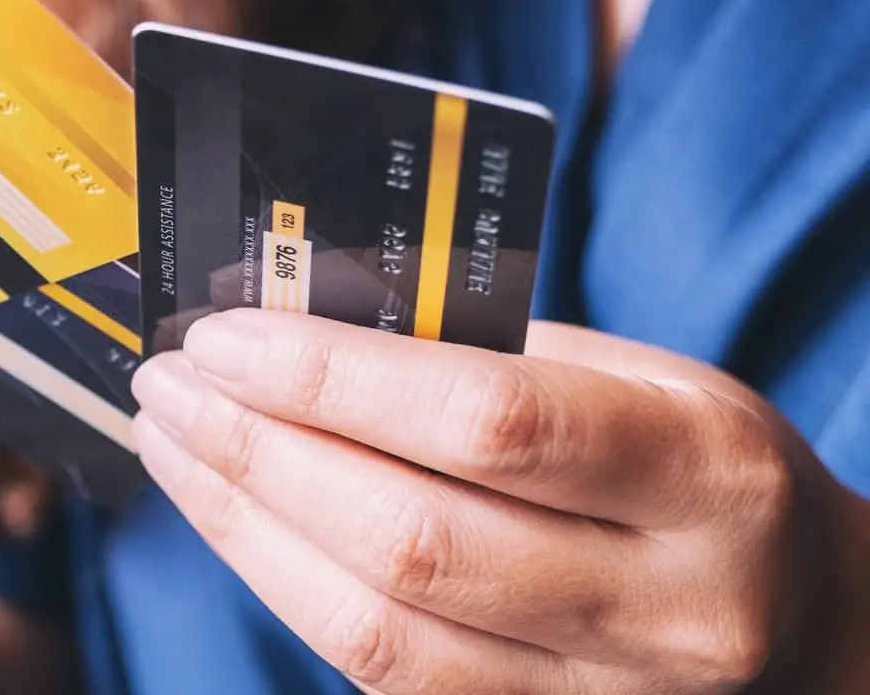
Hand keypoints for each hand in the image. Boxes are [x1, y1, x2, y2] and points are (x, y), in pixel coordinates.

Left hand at [131, 312, 869, 693]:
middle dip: (257, 452)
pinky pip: (379, 673)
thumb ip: (487, 350)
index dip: (333, 378)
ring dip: (243, 525)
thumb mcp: (642, 377)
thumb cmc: (699, 470)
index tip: (224, 336)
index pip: (490, 425)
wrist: (808, 625)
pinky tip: (234, 514)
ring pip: (379, 629)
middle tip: (169, 381)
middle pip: (411, 540)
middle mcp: (664, 607)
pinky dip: (284, 584)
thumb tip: (301, 316)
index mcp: (704, 476)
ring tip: (173, 442)